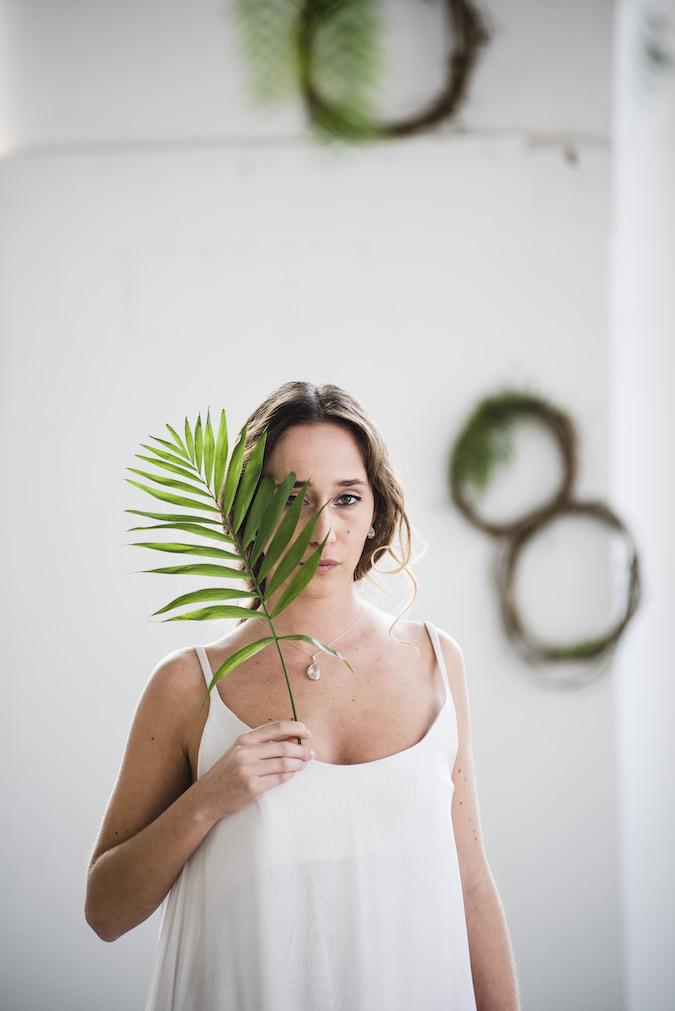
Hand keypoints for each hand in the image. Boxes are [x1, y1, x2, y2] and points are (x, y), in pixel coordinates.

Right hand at [197, 720, 314, 821]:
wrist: (207, 797)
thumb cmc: (227, 772)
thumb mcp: (239, 751)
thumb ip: (262, 743)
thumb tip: (293, 736)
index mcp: (244, 739)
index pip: (277, 727)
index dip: (296, 728)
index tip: (307, 733)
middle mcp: (246, 752)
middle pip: (284, 746)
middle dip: (302, 750)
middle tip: (311, 754)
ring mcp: (248, 769)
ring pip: (285, 763)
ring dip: (299, 764)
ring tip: (305, 764)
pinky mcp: (252, 787)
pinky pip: (279, 778)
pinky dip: (290, 775)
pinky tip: (293, 774)